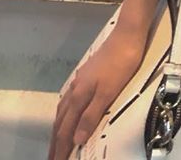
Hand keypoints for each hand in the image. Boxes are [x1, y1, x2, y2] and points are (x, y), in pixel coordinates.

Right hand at [49, 25, 146, 159]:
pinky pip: (69, 99)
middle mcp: (75, 89)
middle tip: (53, 158)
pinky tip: (70, 111)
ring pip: (63, 109)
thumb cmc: (122, 63)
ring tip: (57, 140)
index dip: (61, 148)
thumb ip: (91, 115)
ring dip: (59, 127)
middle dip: (56, 142)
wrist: (127, 34)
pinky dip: (65, 112)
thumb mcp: (109, 91)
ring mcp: (80, 80)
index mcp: (79, 97)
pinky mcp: (87, 73)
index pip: (66, 130)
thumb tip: (76, 140)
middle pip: (61, 121)